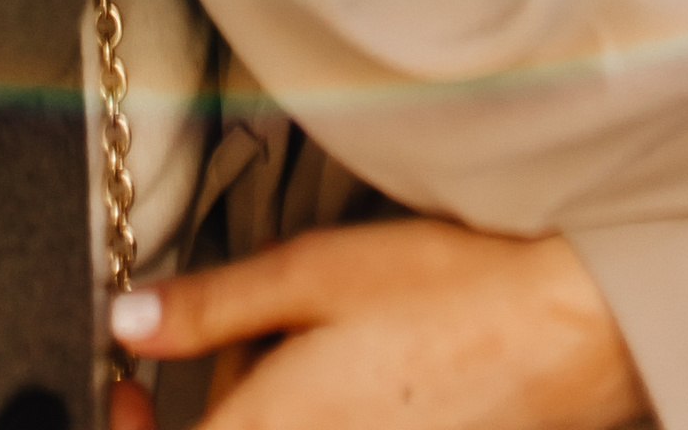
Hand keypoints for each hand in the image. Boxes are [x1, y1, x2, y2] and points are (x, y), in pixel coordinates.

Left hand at [107, 219, 649, 427]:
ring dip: (265, 401)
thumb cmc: (445, 294)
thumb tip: (124, 324)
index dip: (133, 425)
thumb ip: (210, 308)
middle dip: (218, 392)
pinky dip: (312, 409)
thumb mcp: (314, 272)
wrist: (563, 335)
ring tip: (309, 337)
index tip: (131, 383)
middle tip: (244, 328)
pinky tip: (353, 368)